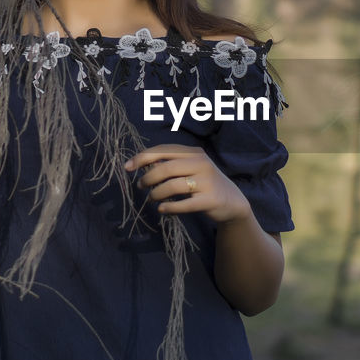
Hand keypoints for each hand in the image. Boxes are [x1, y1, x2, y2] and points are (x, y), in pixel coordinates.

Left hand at [124, 144, 252, 223]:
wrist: (232, 202)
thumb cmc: (205, 184)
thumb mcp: (191, 168)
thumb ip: (171, 164)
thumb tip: (142, 164)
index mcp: (194, 153)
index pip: (164, 150)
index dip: (143, 157)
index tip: (127, 167)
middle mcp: (201, 164)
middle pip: (166, 168)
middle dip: (148, 177)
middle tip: (140, 186)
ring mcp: (207, 182)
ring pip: (173, 186)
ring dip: (156, 193)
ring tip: (151, 199)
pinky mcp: (209, 200)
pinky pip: (183, 204)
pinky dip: (169, 207)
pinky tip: (162, 209)